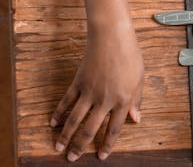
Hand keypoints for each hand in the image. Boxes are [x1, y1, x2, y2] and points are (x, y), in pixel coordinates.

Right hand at [51, 25, 143, 161]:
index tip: (101, 156)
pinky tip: (53, 123)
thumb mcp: (139, 79)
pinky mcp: (78, 83)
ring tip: (58, 147)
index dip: (107, 144)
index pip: (114, 129)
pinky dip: (59, 113)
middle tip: (72, 158)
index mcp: (123, 100)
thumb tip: (136, 119)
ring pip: (74, 119)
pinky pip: (66, 102)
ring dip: (65, 136)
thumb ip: (136, 101)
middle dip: (80, 146)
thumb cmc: (130, 56)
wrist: (112, 37)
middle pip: (90, 129)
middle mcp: (105, 100)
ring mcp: (89, 92)